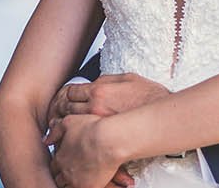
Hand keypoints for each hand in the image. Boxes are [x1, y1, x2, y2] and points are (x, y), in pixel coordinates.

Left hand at [45, 73, 169, 136]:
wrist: (162, 116)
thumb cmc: (149, 97)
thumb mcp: (128, 78)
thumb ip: (107, 79)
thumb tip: (95, 82)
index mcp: (99, 90)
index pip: (70, 92)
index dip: (65, 95)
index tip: (65, 99)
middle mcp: (95, 107)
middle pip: (66, 107)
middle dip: (59, 109)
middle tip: (56, 113)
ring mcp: (98, 124)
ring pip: (69, 123)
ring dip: (61, 124)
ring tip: (58, 127)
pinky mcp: (104, 137)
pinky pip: (81, 137)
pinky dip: (72, 137)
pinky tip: (71, 139)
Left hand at [47, 115, 130, 187]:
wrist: (110, 140)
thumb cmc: (91, 128)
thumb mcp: (68, 122)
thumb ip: (55, 131)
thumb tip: (45, 140)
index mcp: (60, 158)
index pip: (54, 167)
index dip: (59, 164)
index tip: (66, 162)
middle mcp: (65, 172)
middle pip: (59, 179)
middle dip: (64, 175)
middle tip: (73, 171)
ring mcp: (77, 182)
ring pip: (68, 187)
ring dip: (71, 183)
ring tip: (80, 177)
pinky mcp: (90, 187)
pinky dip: (82, 186)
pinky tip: (89, 182)